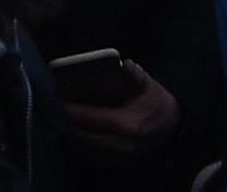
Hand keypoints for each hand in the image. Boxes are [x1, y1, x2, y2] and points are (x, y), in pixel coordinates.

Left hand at [57, 63, 179, 147]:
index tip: (59, 101)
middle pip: (82, 135)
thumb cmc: (155, 102)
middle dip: (67, 122)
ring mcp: (118, 156)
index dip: (73, 110)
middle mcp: (121, 144)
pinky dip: (80, 143)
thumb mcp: (149, 86)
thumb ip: (137, 75)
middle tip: (55, 108)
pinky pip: (91, 154)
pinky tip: (73, 130)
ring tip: (60, 118)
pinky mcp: (116, 162)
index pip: (91, 118)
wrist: (171, 126)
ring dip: (71, 134)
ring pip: (84, 147)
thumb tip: (127, 64)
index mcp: (127, 124)